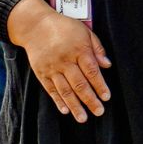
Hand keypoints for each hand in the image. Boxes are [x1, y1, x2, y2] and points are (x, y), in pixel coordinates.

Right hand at [10, 4, 111, 121]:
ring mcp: (52, 68)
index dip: (100, 85)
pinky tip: (65, 110)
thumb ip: (97, 48)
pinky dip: (58, 101)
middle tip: (99, 112)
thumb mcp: (84, 31)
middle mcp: (65, 61)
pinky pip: (50, 90)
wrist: (35, 26)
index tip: (107, 97)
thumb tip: (107, 64)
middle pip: (80, 84)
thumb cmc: (64, 27)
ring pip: (65, 90)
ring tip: (83, 118)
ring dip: (75, 106)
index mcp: (79, 50)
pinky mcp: (41, 73)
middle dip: (90, 100)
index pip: (92, 71)